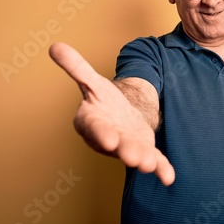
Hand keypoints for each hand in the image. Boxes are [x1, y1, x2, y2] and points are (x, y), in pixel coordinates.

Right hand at [49, 42, 174, 185]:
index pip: (94, 128)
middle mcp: (108, 138)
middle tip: (134, 157)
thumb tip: (55, 46)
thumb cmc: (103, 101)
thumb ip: (76, 67)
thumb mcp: (91, 81)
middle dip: (124, 150)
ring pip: (134, 154)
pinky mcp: (144, 151)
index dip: (101, 133)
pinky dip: (161, 169)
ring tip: (149, 165)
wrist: (121, 114)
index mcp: (91, 121)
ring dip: (143, 160)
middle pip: (116, 144)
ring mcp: (127, 146)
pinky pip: (153, 161)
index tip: (109, 140)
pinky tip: (168, 178)